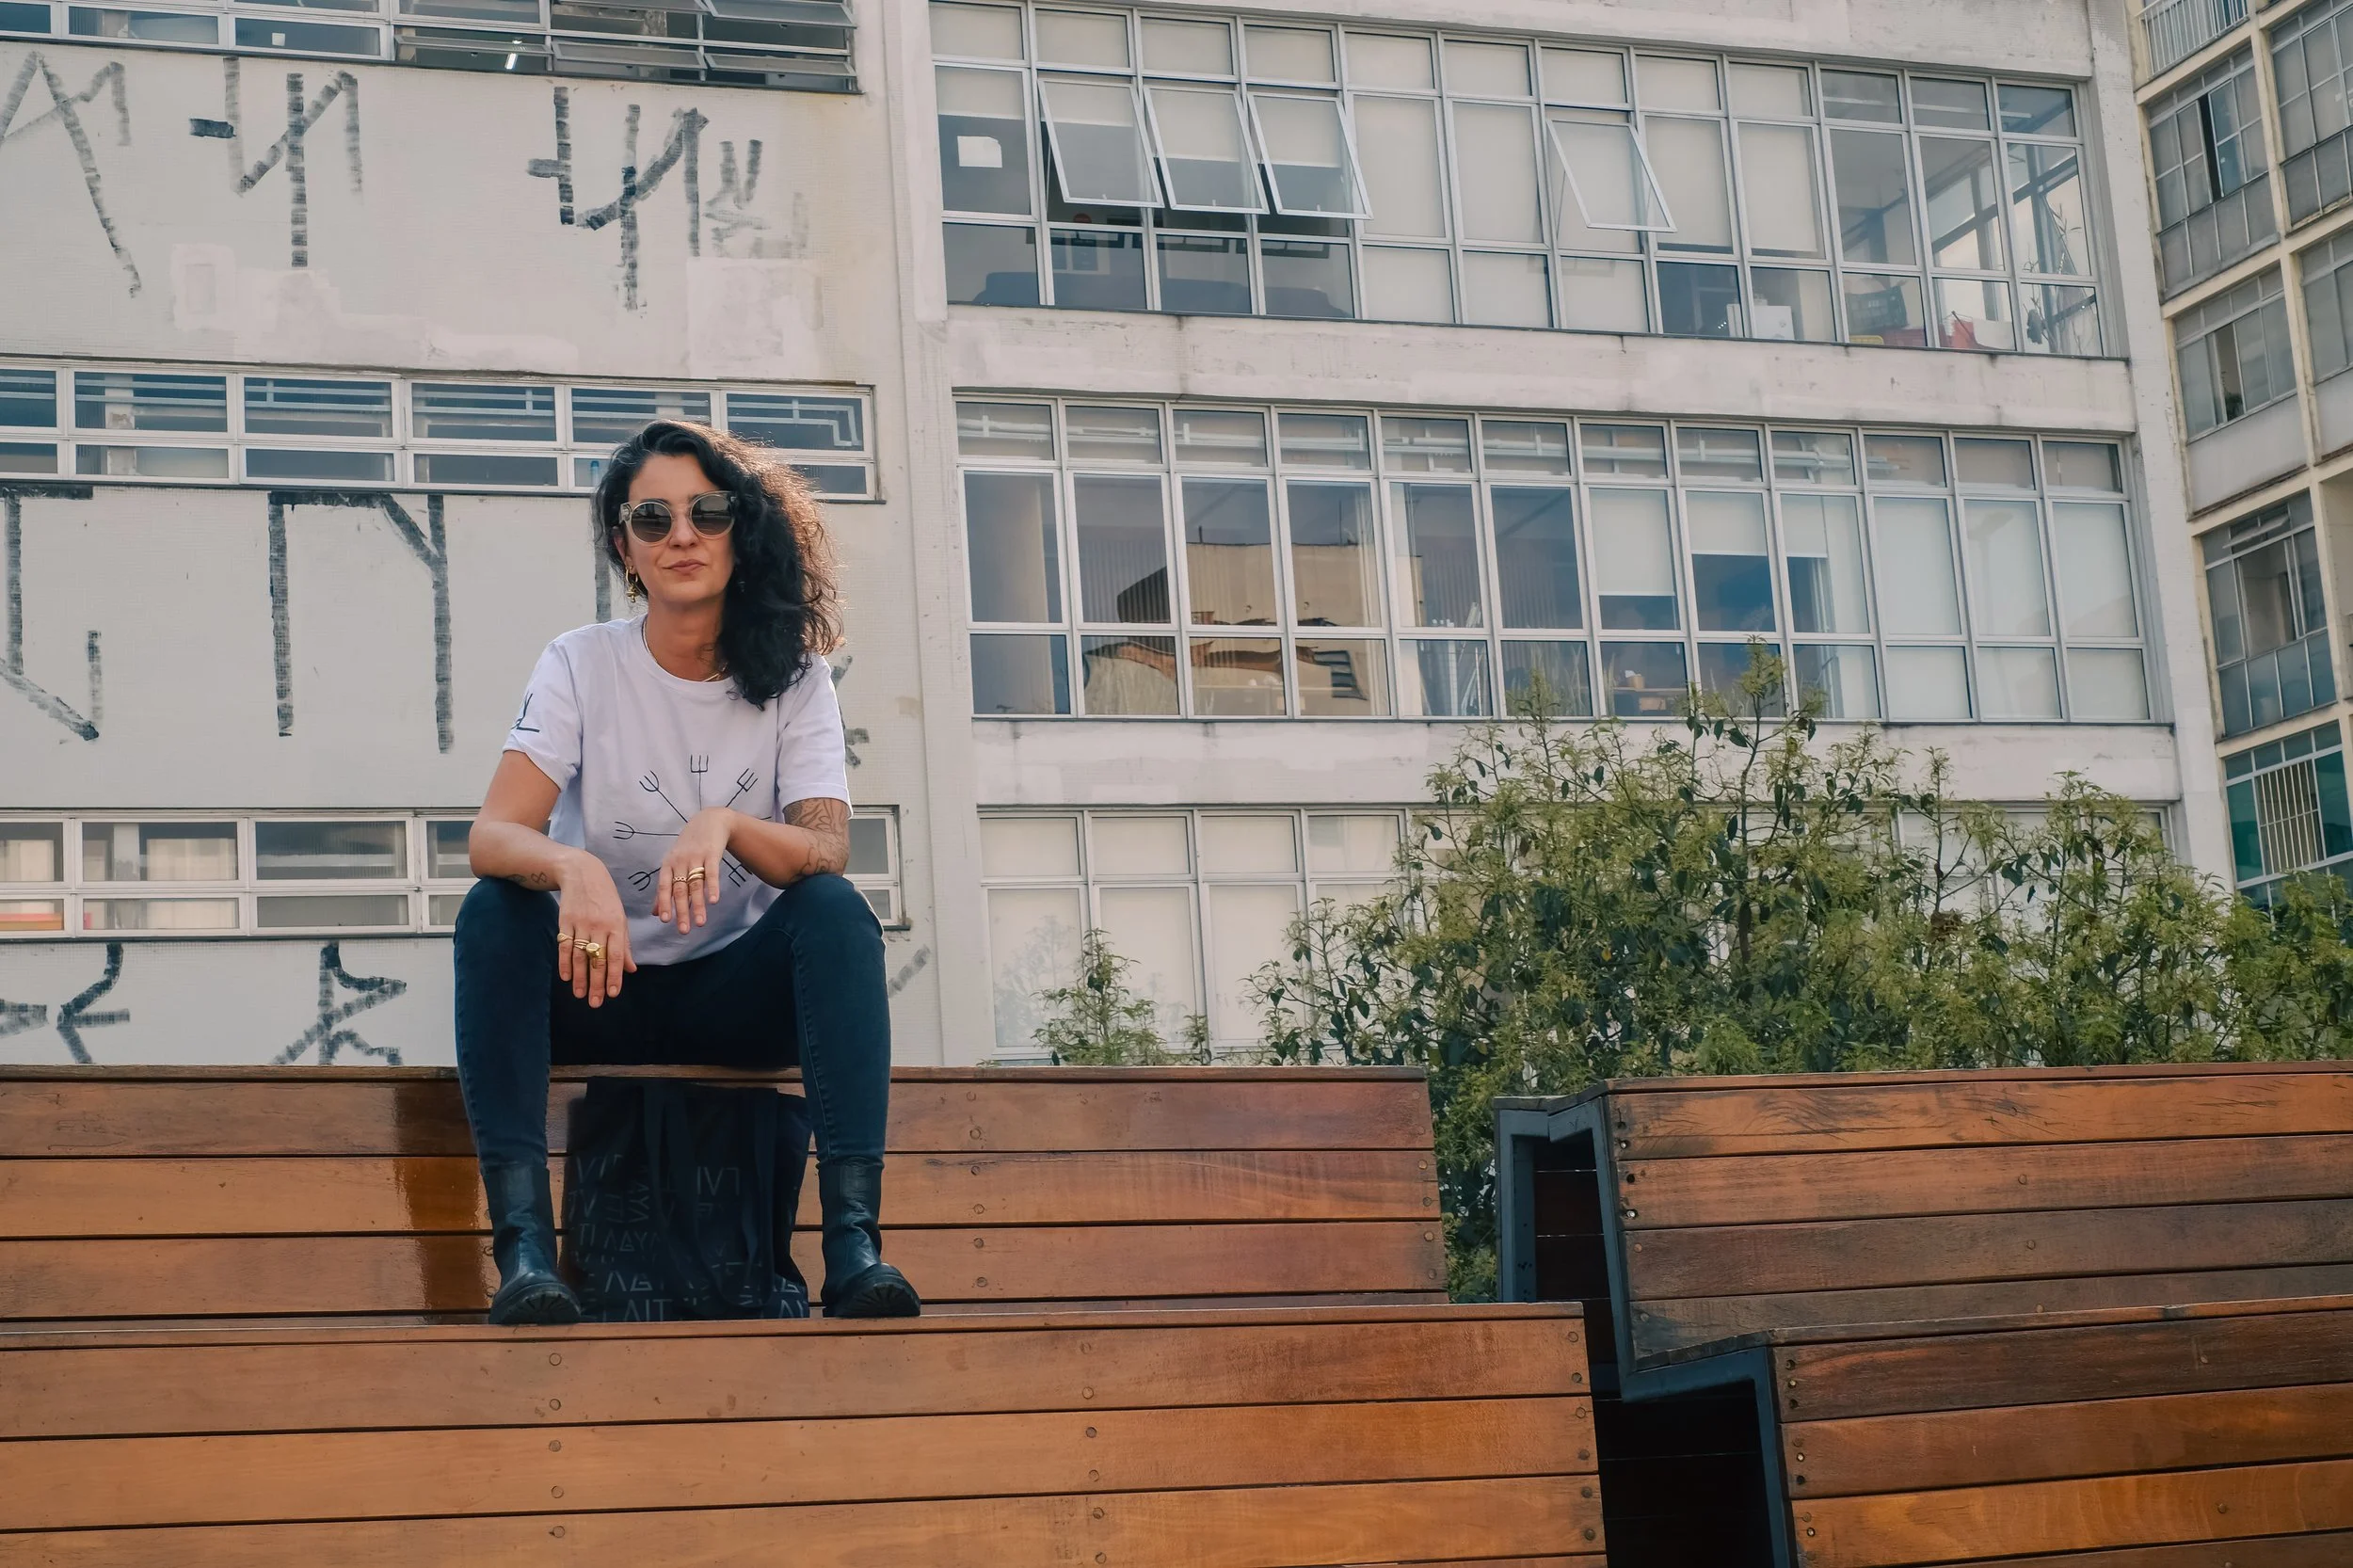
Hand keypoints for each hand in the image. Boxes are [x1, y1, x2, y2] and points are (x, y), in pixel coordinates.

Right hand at [555, 852, 635, 1005]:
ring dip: (579, 978)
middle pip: (597, 960)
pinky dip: (565, 962)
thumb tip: (631, 970)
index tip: (613, 994)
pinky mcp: (565, 921)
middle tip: (596, 1003)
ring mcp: (581, 923)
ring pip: (580, 956)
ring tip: (579, 995)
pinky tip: (566, 977)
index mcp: (617, 925)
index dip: (615, 976)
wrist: (582, 873)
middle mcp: (599, 926)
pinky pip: (564, 946)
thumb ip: (624, 945)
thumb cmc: (606, 899)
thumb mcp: (620, 918)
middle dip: (597, 984)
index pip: (616, 956)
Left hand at [655, 807, 734, 932]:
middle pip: (680, 889)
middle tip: (684, 930)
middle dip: (681, 911)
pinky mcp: (711, 853)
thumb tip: (655, 913)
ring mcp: (696, 857)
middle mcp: (679, 861)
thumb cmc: (689, 846)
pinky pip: (712, 873)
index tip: (666, 921)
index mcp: (668, 864)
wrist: (710, 820)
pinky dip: (713, 887)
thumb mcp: (673, 863)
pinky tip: (714, 901)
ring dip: (698, 905)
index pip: (664, 887)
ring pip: (696, 885)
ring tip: (700, 923)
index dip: (664, 903)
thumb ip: (666, 888)